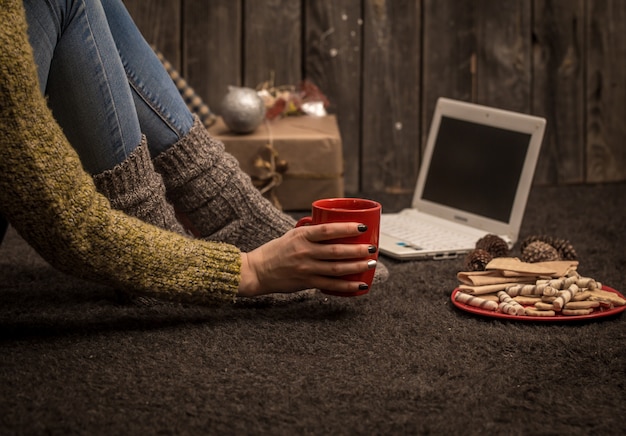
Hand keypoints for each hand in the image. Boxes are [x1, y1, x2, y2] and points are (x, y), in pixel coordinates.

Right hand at [238, 222, 375, 296]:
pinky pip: (331, 286)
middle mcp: (305, 252)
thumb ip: (311, 233)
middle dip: (358, 250)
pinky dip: (347, 286)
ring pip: (337, 268)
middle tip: (373, 248)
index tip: (362, 227)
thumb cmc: (275, 251)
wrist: (257, 271)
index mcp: (302, 236)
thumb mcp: (292, 235)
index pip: (328, 230)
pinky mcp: (306, 283)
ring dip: (357, 266)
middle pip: (336, 251)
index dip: (347, 228)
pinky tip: (360, 285)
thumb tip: (335, 230)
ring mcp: (306, 269)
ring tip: (371, 263)